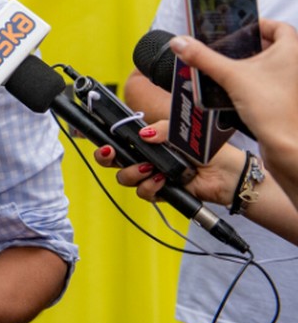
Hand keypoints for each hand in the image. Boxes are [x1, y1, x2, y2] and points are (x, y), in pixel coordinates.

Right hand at [92, 129, 242, 206]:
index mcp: (149, 140)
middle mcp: (146, 157)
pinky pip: (144, 192)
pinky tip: (163, 180)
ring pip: (125, 178)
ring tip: (151, 168)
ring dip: (133, 173)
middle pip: (114, 160)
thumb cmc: (210, 150)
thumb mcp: (182, 132)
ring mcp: (152, 175)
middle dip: (107, 157)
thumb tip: (142, 134)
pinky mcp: (160, 191)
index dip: (104, 138)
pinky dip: (151, 186)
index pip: (120, 138)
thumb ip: (160, 130)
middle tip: (111, 153)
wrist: (228, 175)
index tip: (95, 137)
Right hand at [168, 20, 297, 151]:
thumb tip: (180, 42)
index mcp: (291, 51)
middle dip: (248, 45)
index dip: (259, 24)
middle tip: (226, 47)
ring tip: (225, 67)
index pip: (278, 26)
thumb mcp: (230, 77)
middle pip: (271, 45)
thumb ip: (203, 58)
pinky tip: (232, 88)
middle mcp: (294, 65)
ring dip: (248, 64)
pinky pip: (266, 83)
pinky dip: (251, 82)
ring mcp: (290, 84)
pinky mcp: (282, 99)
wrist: (285, 145)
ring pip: (268, 66)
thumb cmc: (272, 109)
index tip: (239, 27)